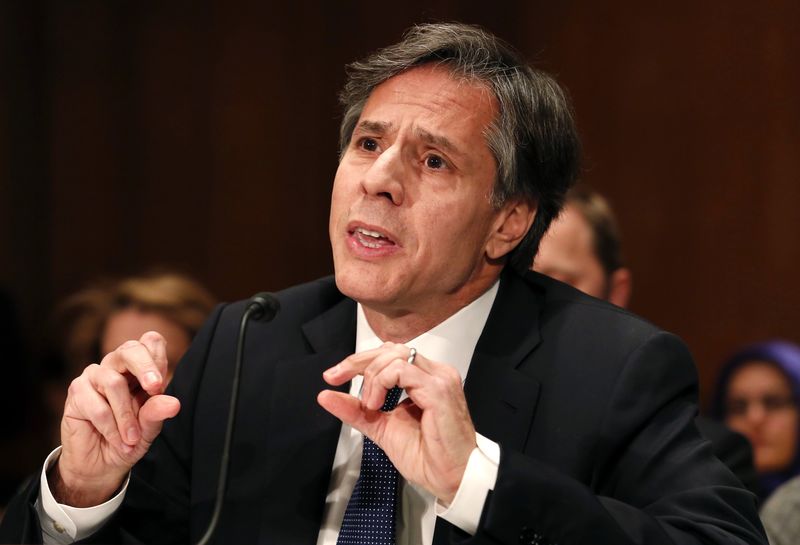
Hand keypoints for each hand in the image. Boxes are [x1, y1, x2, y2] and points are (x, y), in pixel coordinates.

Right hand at [54, 331, 180, 506]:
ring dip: (126, 416)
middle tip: (155, 387)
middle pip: (130, 349)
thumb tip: (174, 403)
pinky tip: (118, 441)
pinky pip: (98, 407)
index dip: (158, 357)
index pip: (151, 342)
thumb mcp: (149, 429)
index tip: (160, 384)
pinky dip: (111, 428)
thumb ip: (157, 413)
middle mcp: (116, 365)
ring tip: (132, 438)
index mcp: (140, 367)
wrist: (101, 464)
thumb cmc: (129, 439)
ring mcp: (94, 375)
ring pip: (114, 383)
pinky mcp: (77, 392)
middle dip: (145, 367)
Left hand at [317, 342, 475, 502]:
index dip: (359, 361)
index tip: (334, 376)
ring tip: (370, 404)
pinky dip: (381, 382)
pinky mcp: (438, 389)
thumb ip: (356, 410)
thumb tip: (326, 395)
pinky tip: (377, 404)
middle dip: (358, 362)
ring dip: (372, 377)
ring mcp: (439, 378)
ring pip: (394, 355)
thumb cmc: (427, 456)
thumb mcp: (380, 427)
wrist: (450, 479)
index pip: (390, 354)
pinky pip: (401, 370)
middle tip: (336, 378)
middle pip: (390, 349)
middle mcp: (435, 373)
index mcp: (425, 378)